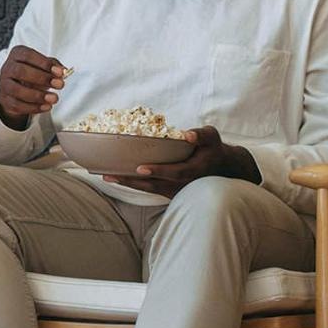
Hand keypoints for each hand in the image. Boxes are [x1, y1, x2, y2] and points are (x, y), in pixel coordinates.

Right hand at [0, 45, 68, 129]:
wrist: (15, 90)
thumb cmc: (31, 74)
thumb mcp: (42, 65)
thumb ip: (53, 65)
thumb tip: (63, 71)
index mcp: (17, 55)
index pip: (28, 56)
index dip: (44, 63)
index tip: (60, 72)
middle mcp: (7, 68)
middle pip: (20, 71)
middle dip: (42, 78)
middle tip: (59, 85)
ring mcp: (4, 85)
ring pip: (17, 90)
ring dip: (38, 95)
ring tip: (54, 98)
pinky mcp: (5, 100)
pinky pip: (17, 105)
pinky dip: (33, 107)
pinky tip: (46, 106)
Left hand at [102, 126, 260, 197]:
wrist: (221, 169)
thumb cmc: (212, 149)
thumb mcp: (212, 137)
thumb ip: (202, 135)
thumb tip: (188, 135)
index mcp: (192, 171)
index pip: (174, 173)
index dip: (158, 171)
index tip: (140, 168)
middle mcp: (182, 185)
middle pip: (153, 185)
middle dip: (131, 180)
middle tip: (109, 174)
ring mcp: (175, 192)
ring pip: (148, 189)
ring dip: (127, 183)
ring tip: (106, 176)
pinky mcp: (170, 193)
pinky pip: (149, 190)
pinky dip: (133, 184)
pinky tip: (117, 177)